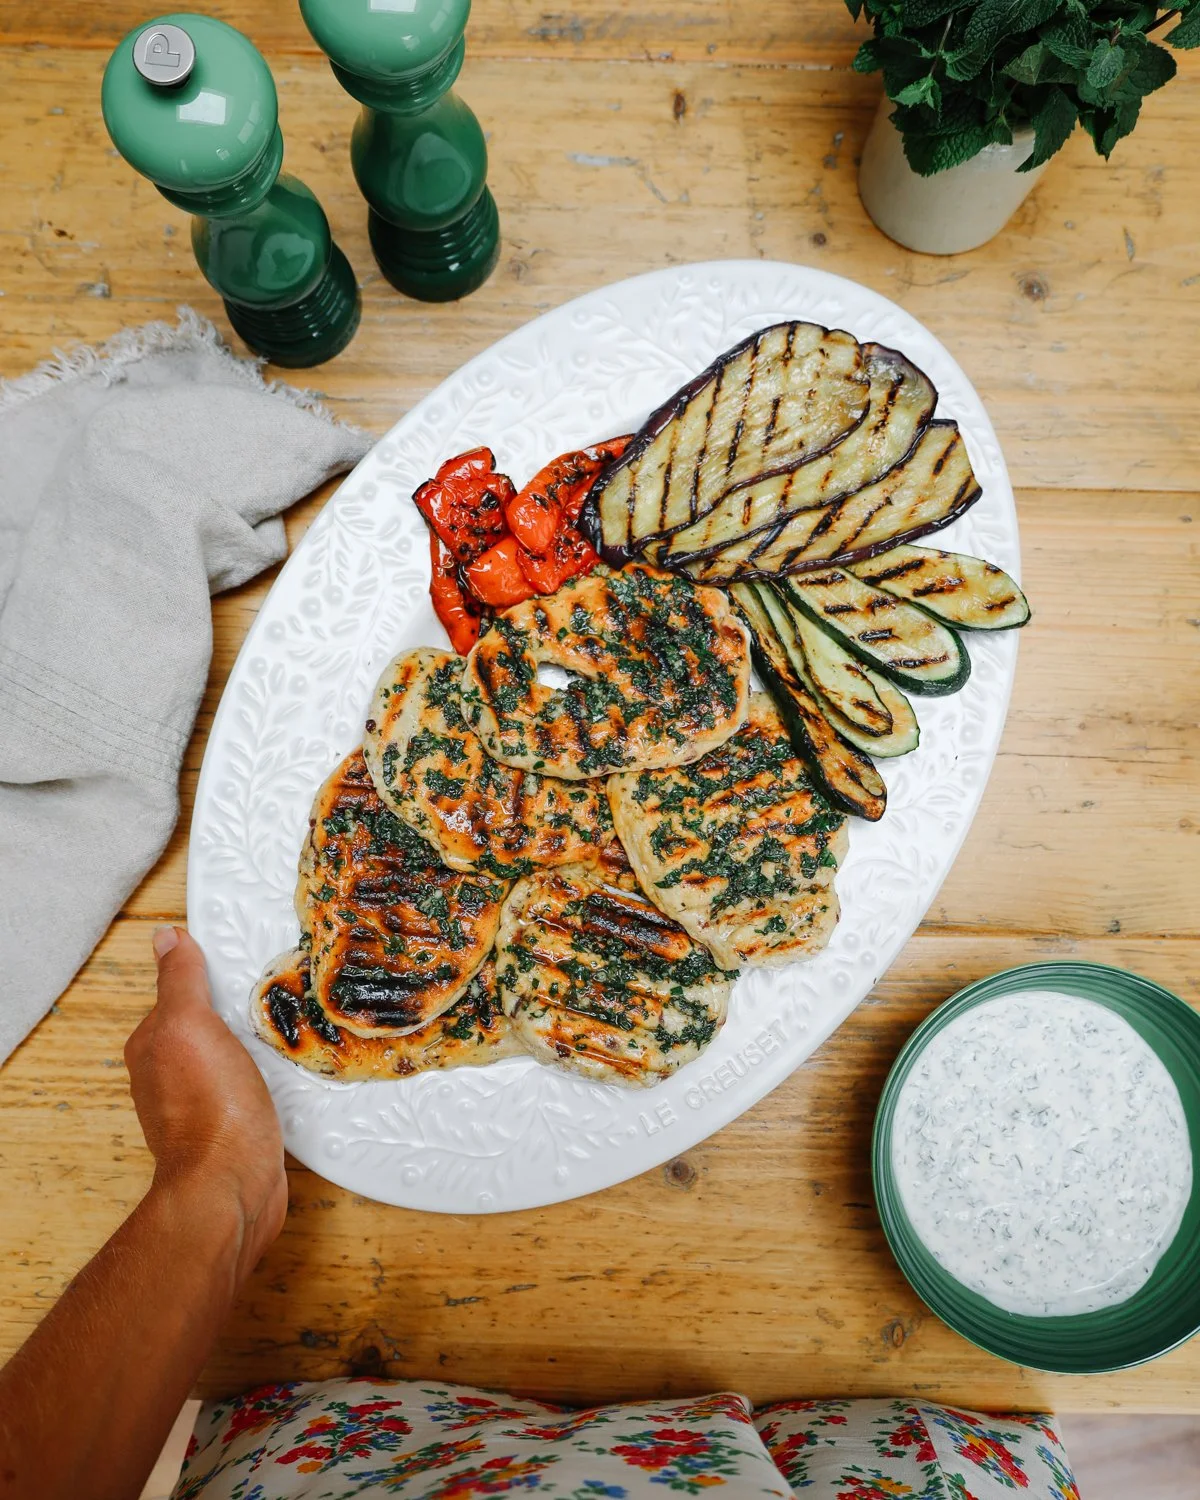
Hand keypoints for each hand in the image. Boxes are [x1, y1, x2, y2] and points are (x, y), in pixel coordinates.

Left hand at [125, 927, 286, 1281]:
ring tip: (289, 1025)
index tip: (243, 960)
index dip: (210, 974)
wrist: (233, 1186)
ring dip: (257, 1043)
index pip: (179, 992)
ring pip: (231, 1055)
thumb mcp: (189, 1025)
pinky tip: (287, 1070)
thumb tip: (166, 938)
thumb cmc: (210, 1110)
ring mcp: (202, 1103)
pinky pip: (252, 1084)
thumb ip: (179, 981)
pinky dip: (268, 1073)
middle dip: (237, 1009)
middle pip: (208, 1024)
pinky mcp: (234, 1126)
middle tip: (275, 990)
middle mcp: (169, 1076)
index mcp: (152, 1046)